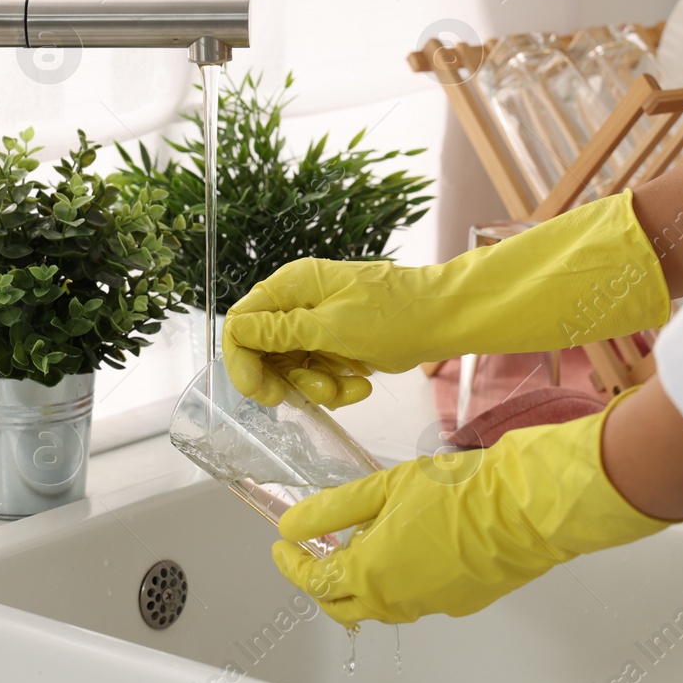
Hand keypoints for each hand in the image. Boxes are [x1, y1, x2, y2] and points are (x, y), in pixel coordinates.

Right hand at [223, 190, 669, 407]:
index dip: (243, 363)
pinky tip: (362, 384)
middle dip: (290, 379)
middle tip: (314, 396)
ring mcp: (319, 321)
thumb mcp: (331, 329)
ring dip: (319, 386)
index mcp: (292, 286)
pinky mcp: (337, 341)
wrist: (445, 319)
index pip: (240, 325)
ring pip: (293, 367)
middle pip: (265, 351)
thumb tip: (237, 331)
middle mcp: (300, 300)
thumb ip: (280, 332)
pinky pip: (320, 371)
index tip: (263, 394)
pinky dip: (338, 384)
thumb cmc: (394, 317)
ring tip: (349, 387)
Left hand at [271, 390, 670, 626]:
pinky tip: (406, 549)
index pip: (314, 581)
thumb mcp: (383, 488)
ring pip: (379, 605)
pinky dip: (396, 581)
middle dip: (320, 582)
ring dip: (360, 582)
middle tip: (315, 552)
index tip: (283, 546)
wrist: (522, 510)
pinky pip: (413, 599)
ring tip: (362, 542)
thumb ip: (332, 509)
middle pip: (341, 605)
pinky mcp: (457, 603)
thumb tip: (290, 524)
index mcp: (370, 573)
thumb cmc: (457, 491)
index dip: (291, 564)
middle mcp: (395, 601)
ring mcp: (428, 606)